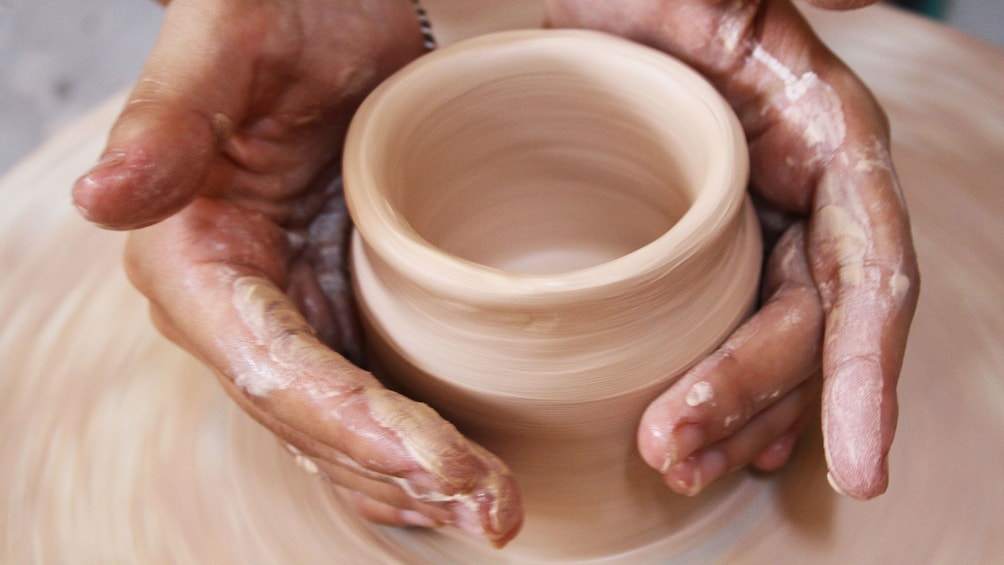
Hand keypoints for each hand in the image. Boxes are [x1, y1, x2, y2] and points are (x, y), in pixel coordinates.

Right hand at [72, 0, 520, 545]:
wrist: (335, 5)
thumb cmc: (282, 10)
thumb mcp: (228, 39)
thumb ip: (168, 118)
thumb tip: (102, 199)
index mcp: (197, 259)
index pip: (274, 370)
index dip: (355, 427)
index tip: (440, 464)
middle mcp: (238, 308)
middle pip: (316, 421)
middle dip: (404, 474)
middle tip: (497, 510)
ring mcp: (292, 318)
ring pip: (342, 434)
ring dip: (415, 482)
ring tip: (495, 510)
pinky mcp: (339, 313)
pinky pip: (367, 403)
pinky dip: (411, 450)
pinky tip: (462, 475)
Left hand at [546, 0, 918, 498]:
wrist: (601, 8)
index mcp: (831, 142)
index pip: (872, 276)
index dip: (867, 373)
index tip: (859, 463)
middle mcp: (809, 198)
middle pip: (807, 327)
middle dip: (752, 401)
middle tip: (673, 453)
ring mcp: (759, 230)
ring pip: (770, 346)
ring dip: (735, 418)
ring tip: (676, 466)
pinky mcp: (708, 254)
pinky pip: (731, 335)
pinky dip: (725, 397)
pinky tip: (707, 443)